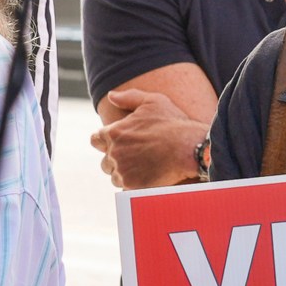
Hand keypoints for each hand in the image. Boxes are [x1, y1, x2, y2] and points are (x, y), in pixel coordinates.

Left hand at [91, 89, 209, 188]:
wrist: (190, 149)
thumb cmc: (173, 123)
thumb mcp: (154, 101)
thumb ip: (129, 97)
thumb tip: (111, 96)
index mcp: (115, 132)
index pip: (95, 140)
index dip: (104, 141)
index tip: (117, 143)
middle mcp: (114, 153)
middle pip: (105, 162)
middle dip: (116, 160)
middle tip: (135, 157)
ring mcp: (123, 171)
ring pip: (115, 177)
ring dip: (124, 174)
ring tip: (143, 169)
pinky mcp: (133, 186)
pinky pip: (126, 189)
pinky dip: (134, 185)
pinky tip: (147, 179)